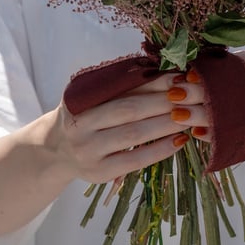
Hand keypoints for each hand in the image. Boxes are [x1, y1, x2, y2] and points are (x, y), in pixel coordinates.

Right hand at [55, 73, 202, 183]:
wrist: (55, 150)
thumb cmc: (82, 114)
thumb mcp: (88, 95)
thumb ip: (115, 85)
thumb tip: (159, 69)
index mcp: (79, 100)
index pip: (122, 88)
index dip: (152, 82)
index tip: (178, 77)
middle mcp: (81, 126)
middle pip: (129, 110)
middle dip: (162, 101)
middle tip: (190, 95)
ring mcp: (89, 152)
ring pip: (134, 136)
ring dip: (165, 125)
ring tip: (189, 116)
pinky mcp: (99, 174)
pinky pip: (134, 162)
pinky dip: (159, 150)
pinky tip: (178, 141)